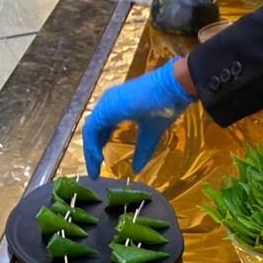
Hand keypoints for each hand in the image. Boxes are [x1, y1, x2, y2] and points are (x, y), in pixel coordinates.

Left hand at [82, 59, 194, 177]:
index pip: (102, 130)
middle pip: (93, 131)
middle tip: (94, 173)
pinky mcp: (108, 106)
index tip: (101, 165)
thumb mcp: (151, 135)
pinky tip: (98, 159)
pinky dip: (92, 145)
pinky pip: (92, 129)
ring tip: (94, 169)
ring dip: (90, 151)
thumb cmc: (165, 106)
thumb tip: (135, 170)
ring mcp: (107, 103)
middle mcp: (109, 104)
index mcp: (117, 108)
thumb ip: (142, 151)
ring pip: (90, 131)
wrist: (172, 89)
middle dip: (92, 153)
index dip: (99, 148)